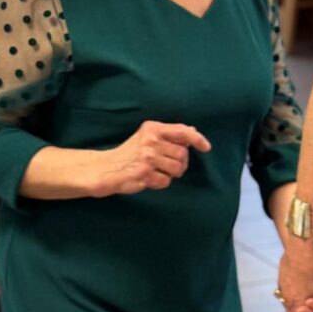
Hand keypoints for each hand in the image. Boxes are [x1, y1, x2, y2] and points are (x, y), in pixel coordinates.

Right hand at [90, 121, 210, 196]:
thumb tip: (193, 130)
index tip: (206, 148)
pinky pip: (166, 181)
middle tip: (168, 165)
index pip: (182, 131)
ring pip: (177, 169)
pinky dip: (160, 183)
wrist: (106, 168)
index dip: (198, 140)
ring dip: (171, 174)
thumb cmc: (131, 152)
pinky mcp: (143, 173)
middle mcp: (150, 140)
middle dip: (180, 163)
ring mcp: (147, 157)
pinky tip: (149, 178)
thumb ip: (170, 134)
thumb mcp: (149, 136)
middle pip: (183, 154)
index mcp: (153, 128)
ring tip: (158, 171)